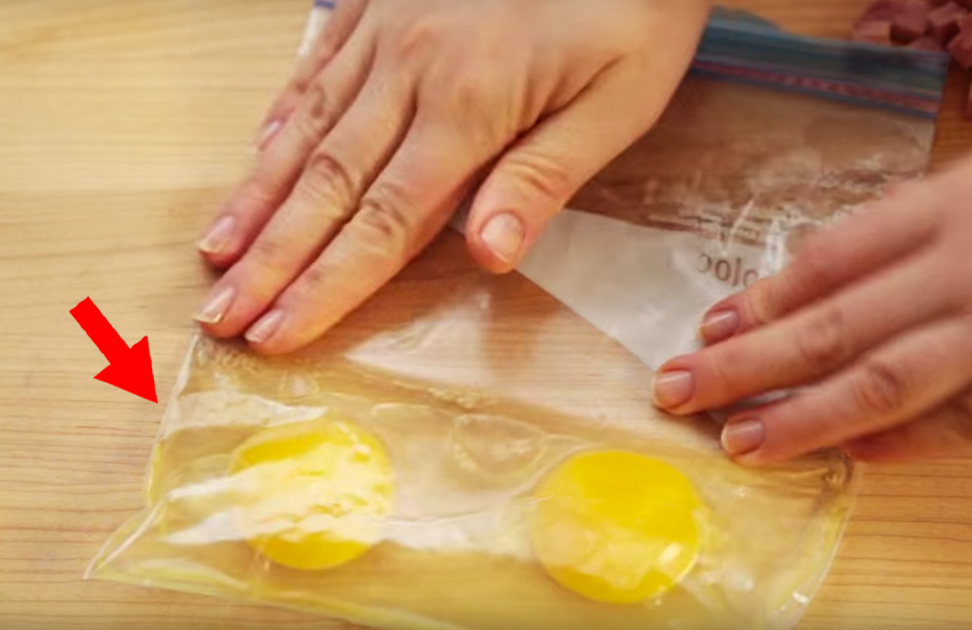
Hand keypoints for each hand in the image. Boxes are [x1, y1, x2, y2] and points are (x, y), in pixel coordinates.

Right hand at [195, 0, 710, 352]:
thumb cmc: (632, 12)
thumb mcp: (616, 102)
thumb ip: (543, 178)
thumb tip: (486, 257)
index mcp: (470, 105)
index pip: (385, 219)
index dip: (329, 284)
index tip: (277, 333)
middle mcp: (411, 67)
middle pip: (328, 183)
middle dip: (272, 258)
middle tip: (220, 317)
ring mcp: (388, 26)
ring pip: (308, 126)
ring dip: (258, 196)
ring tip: (215, 252)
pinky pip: (318, 64)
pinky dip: (282, 116)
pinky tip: (257, 154)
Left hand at [653, 87, 971, 464]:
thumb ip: (946, 204)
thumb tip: (874, 247)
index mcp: (952, 205)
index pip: (827, 261)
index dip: (759, 298)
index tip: (708, 326)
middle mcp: (963, 273)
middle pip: (829, 327)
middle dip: (743, 365)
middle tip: (677, 392)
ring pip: (879, 386)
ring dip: (800, 419)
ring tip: (738, 442)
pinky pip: (960, 427)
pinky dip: (901, 445)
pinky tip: (853, 458)